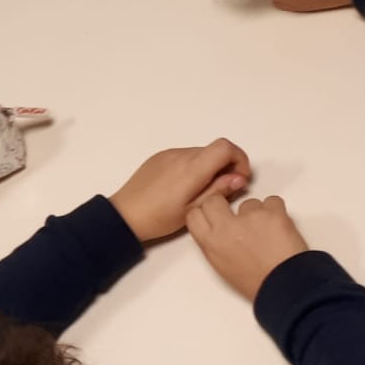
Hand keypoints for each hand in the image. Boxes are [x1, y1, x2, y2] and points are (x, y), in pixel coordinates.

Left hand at [108, 139, 251, 242]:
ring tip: (202, 191)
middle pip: (214, 150)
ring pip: (200, 153)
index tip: (239, 179)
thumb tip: (239, 178)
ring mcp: (169, 154)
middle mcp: (181, 155)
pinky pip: (185, 156)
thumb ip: (219, 190)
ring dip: (210, 166)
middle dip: (226, 166)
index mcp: (191, 168)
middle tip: (224, 190)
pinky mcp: (159, 157)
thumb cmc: (159, 218)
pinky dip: (194, 166)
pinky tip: (185, 187)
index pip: (225, 147)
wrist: (125, 215)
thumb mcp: (193, 210)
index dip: (239, 159)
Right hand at [185, 191, 310, 301]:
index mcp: (211, 244)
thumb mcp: (224, 268)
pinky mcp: (273, 213)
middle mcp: (226, 227)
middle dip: (225, 205)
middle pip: (215, 201)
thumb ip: (216, 244)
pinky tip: (280, 228)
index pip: (194, 214)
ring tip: (268, 234)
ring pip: (249, 203)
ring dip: (258, 213)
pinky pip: (273, 202)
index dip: (206, 213)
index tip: (215, 215)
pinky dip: (277, 212)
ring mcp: (249, 218)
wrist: (287, 288)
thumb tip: (218, 230)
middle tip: (240, 218)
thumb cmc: (259, 284)